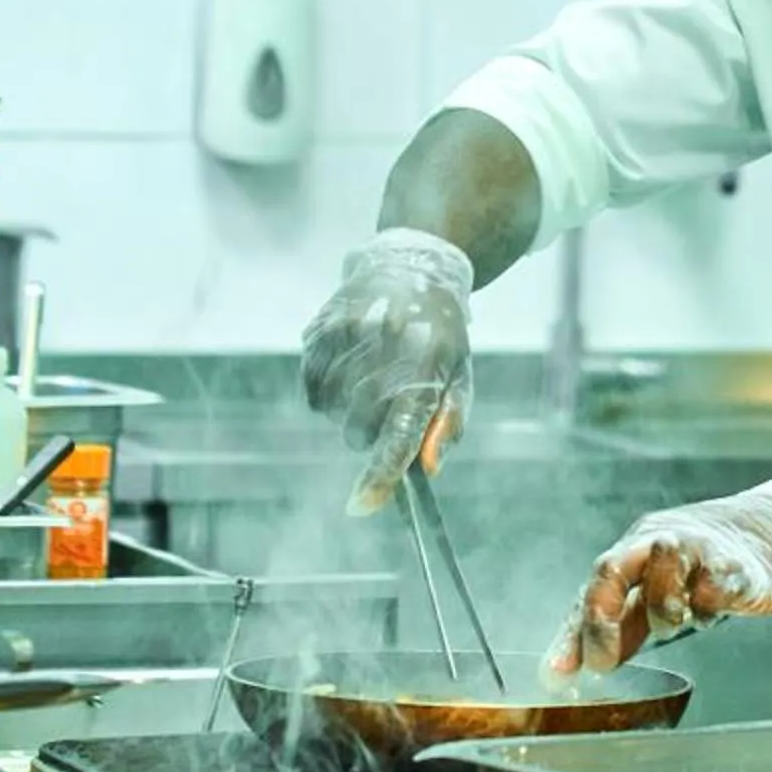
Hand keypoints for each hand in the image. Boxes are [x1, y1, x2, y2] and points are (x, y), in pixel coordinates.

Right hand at [299, 227, 474, 516]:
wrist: (414, 264)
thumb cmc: (442, 332)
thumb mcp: (460, 374)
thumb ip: (447, 422)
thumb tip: (427, 470)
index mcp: (428, 362)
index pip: (400, 431)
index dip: (380, 473)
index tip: (360, 506)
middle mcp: (386, 347)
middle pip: (359, 429)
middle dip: (372, 432)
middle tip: (388, 404)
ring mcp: (348, 334)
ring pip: (331, 412)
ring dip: (347, 411)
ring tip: (370, 378)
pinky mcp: (320, 328)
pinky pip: (312, 391)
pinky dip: (325, 393)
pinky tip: (347, 369)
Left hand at [548, 479, 771, 676]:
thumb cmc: (704, 565)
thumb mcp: (656, 592)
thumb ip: (620, 628)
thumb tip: (573, 669)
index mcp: (632, 551)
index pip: (592, 587)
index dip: (573, 633)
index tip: (558, 674)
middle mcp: (657, 543)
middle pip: (613, 567)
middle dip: (601, 617)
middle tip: (601, 663)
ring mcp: (696, 548)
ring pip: (663, 564)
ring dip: (661, 608)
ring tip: (672, 624)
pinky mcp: (737, 565)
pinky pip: (714, 586)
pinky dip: (706, 609)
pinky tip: (710, 612)